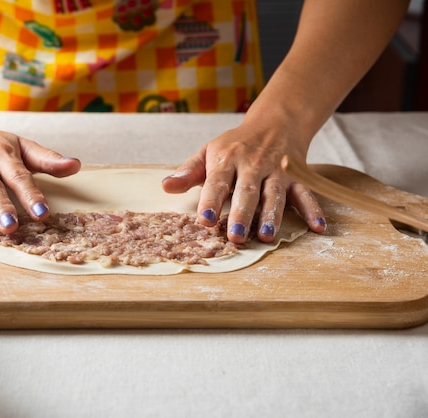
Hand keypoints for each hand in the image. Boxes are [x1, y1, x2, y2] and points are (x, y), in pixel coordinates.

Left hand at [162, 123, 326, 243]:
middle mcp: (253, 164)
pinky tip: (317, 227)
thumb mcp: (209, 151)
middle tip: (235, 237)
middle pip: (247, 191)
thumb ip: (188, 172)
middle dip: (241, 214)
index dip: (210, 201)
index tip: (203, 220)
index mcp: (227, 158)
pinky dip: (313, 209)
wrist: (276, 122)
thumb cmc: (235, 144)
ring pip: (275, 194)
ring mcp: (277, 171)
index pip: (217, 181)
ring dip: (271, 216)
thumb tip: (165, 187)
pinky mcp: (297, 177)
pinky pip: (306, 193)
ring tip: (266, 236)